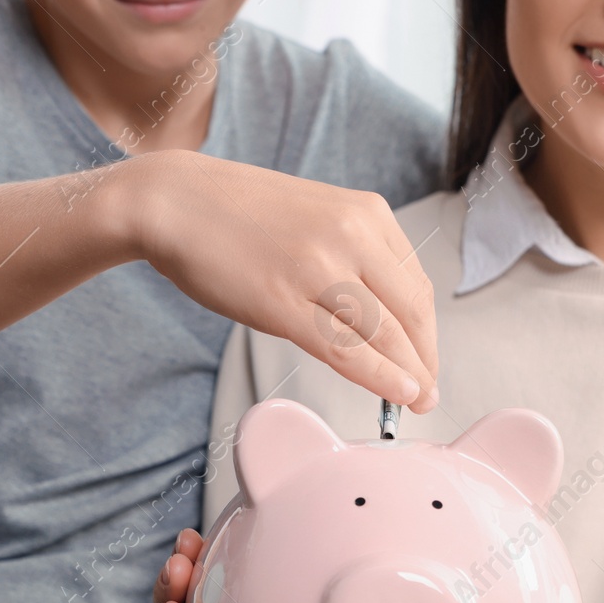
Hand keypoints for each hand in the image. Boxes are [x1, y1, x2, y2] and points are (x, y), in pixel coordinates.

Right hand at [124, 151, 438, 411]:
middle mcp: (351, 235)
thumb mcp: (314, 218)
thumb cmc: (237, 215)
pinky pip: (345, 349)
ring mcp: (318, 268)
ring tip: (418, 401)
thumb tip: (378, 314)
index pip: (416, 282)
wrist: (174, 201)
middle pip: (411, 310)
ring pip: (384, 333)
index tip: (426, 359)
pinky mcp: (283, 302)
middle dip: (426, 358)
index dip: (428, 331)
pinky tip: (398, 394)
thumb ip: (351, 255)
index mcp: (366, 212)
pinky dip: (379, 377)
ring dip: (409, 374)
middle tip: (429, 391)